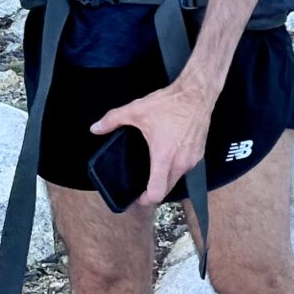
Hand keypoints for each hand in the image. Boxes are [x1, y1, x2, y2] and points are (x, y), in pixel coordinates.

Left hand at [92, 78, 214, 208]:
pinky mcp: (199, 154)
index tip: (137, 196)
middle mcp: (180, 163)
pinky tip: (169, 153)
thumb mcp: (137, 110)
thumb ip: (113, 120)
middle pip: (166, 190)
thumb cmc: (169, 103)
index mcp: (163, 157)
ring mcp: (192, 160)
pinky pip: (185, 168)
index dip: (145, 199)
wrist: (197, 93)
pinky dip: (176, 167)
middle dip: (153, 190)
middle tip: (142, 183)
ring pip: (176, 179)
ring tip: (155, 165)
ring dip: (166, 178)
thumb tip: (94, 128)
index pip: (156, 193)